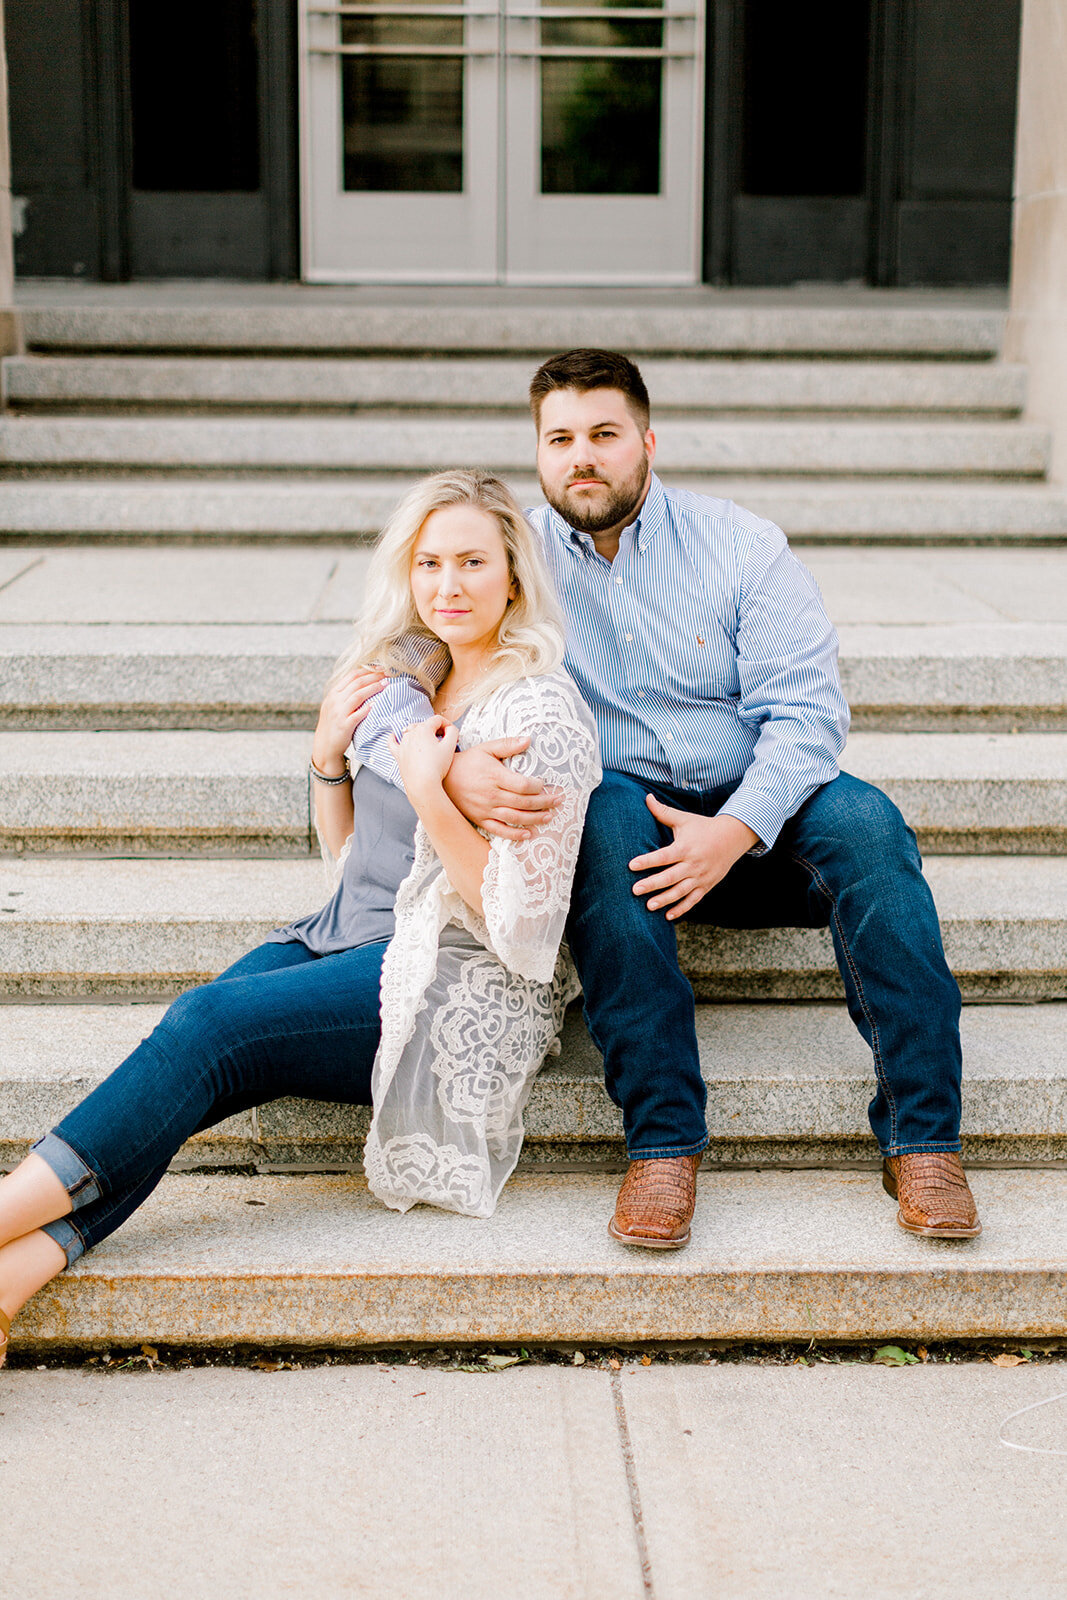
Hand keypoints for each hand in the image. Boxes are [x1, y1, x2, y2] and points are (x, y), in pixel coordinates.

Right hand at [312, 666, 386, 774]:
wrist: (325, 746)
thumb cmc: (333, 725)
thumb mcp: (334, 706)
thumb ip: (345, 694)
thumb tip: (364, 683)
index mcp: (333, 694)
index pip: (351, 676)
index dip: (367, 670)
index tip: (380, 669)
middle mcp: (335, 700)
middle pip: (357, 683)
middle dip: (374, 676)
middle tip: (388, 674)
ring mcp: (339, 713)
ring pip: (358, 695)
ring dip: (374, 688)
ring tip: (386, 684)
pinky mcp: (344, 725)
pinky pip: (358, 714)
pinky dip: (368, 708)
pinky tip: (377, 704)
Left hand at [390, 715, 459, 798]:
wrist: (422, 785)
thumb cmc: (436, 767)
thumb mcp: (450, 746)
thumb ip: (452, 732)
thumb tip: (449, 728)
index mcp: (423, 729)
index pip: (437, 720)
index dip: (447, 724)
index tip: (452, 734)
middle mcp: (410, 734)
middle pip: (425, 725)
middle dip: (436, 729)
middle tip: (444, 740)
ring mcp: (403, 744)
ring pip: (411, 732)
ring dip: (421, 733)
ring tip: (429, 742)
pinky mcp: (398, 755)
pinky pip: (392, 742)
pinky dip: (393, 738)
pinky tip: (394, 736)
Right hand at [443, 739, 560, 839]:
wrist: (442, 780)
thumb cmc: (467, 762)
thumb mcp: (486, 748)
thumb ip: (507, 745)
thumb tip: (528, 739)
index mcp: (494, 776)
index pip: (522, 785)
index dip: (537, 786)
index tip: (545, 784)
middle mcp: (491, 795)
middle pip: (523, 802)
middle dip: (544, 802)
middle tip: (558, 800)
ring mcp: (485, 810)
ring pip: (515, 818)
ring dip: (534, 819)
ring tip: (549, 817)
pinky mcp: (480, 820)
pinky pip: (500, 830)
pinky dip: (515, 834)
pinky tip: (528, 834)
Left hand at [630, 797, 759, 919]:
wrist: (732, 838)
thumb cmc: (703, 827)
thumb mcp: (684, 819)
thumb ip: (663, 811)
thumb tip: (646, 797)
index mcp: (685, 847)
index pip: (663, 856)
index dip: (648, 861)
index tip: (631, 865)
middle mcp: (693, 864)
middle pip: (670, 877)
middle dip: (652, 884)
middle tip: (635, 890)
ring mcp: (700, 877)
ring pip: (681, 891)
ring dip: (665, 900)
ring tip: (648, 906)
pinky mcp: (706, 885)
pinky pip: (693, 900)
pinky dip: (681, 908)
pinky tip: (668, 916)